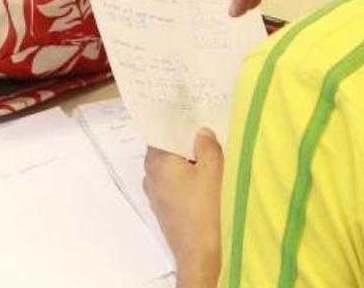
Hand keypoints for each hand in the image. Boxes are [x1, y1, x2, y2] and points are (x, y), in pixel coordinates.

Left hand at [144, 129, 223, 287]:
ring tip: (210, 155)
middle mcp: (150, 176)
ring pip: (172, 167)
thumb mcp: (213, 170)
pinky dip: (187, 177)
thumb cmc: (205, 209)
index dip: (176, 120)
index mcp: (157, 162)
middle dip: (185, 141)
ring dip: (188, 161)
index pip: (161, 131)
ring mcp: (156, 194)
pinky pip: (175, 183)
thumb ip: (207, 145)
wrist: (199, 253)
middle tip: (207, 131)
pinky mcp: (165, 208)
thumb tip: (201, 133)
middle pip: (167, 149)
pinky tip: (206, 179)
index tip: (191, 109)